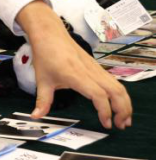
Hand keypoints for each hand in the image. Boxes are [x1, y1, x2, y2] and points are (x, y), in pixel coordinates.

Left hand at [17, 0, 132, 129]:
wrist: (49, 34)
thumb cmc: (45, 55)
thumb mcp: (41, 80)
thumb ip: (42, 101)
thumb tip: (35, 116)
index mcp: (76, 75)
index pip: (98, 95)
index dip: (105, 111)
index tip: (106, 124)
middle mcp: (90, 71)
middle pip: (116, 91)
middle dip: (123, 110)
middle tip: (121, 125)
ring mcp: (95, 68)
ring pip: (118, 86)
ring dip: (125, 103)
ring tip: (124, 119)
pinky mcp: (97, 66)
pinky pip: (114, 81)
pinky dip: (120, 94)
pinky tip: (118, 104)